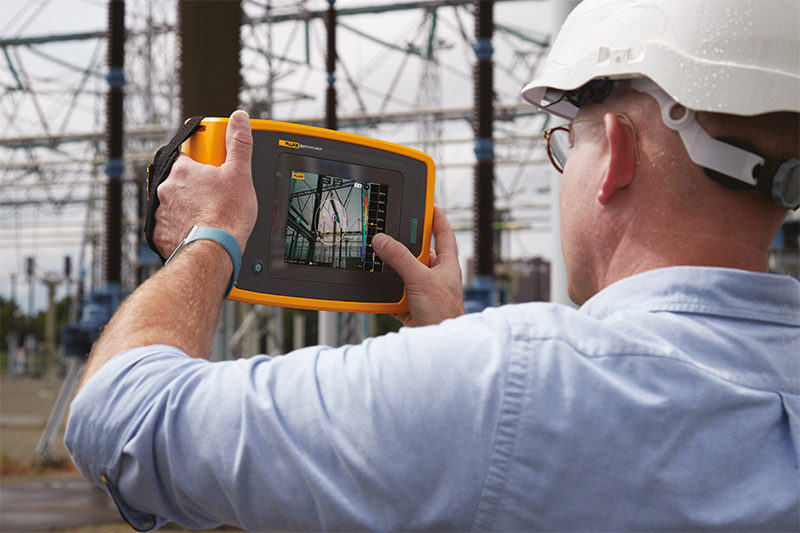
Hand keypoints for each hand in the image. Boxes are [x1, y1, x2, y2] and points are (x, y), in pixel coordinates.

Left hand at [153, 110, 257, 257]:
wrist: (214, 251)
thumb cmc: (226, 216)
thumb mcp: (240, 174)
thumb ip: (238, 143)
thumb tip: (238, 120)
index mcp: (183, 170)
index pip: (188, 154)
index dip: (203, 161)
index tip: (214, 168)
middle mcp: (166, 188)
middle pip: (182, 180)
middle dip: (198, 185)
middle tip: (218, 195)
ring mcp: (161, 211)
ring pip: (176, 202)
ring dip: (190, 206)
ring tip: (211, 215)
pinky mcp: (160, 233)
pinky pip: (171, 224)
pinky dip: (183, 225)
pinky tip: (200, 228)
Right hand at [372, 205, 463, 326]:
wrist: (438, 346)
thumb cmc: (444, 315)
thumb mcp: (421, 279)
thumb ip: (401, 259)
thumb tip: (384, 241)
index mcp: (447, 265)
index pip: (444, 233)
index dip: (436, 218)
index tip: (427, 205)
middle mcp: (436, 276)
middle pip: (418, 253)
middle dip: (404, 247)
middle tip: (390, 235)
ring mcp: (423, 291)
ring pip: (403, 273)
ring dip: (393, 273)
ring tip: (382, 266)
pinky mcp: (411, 306)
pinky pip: (394, 293)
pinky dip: (386, 293)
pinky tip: (380, 291)